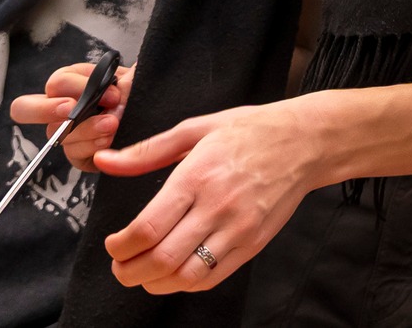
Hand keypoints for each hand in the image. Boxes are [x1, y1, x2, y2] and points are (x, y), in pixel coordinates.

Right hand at [7, 63, 133, 171]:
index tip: (112, 94)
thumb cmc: (134, 94)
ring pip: (56, 134)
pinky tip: (109, 142)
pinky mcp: (77, 155)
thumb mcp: (134, 81)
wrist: (147, 118)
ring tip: (112, 126)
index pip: (57, 82)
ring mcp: (65, 133)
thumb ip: (127, 82)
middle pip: (23, 107)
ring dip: (86, 130)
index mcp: (70, 82)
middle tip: (71, 109)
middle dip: (44, 109)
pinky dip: (91, 147)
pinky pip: (72, 154)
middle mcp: (59, 106)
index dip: (80, 87)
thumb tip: (119, 90)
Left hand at [94, 97, 329, 293]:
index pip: (148, 227)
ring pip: (186, 277)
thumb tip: (106, 161)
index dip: (120, 247)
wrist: (305, 141)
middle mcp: (218, 206)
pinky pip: (213, 278)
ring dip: (156, 283)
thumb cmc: (251, 131)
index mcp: (197, 176)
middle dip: (129, 272)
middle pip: (162, 259)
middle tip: (120, 267)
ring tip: (144, 273)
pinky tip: (176, 272)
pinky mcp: (254, 244)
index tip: (113, 245)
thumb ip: (147, 151)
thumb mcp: (196, 128)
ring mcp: (238, 229)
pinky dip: (186, 283)